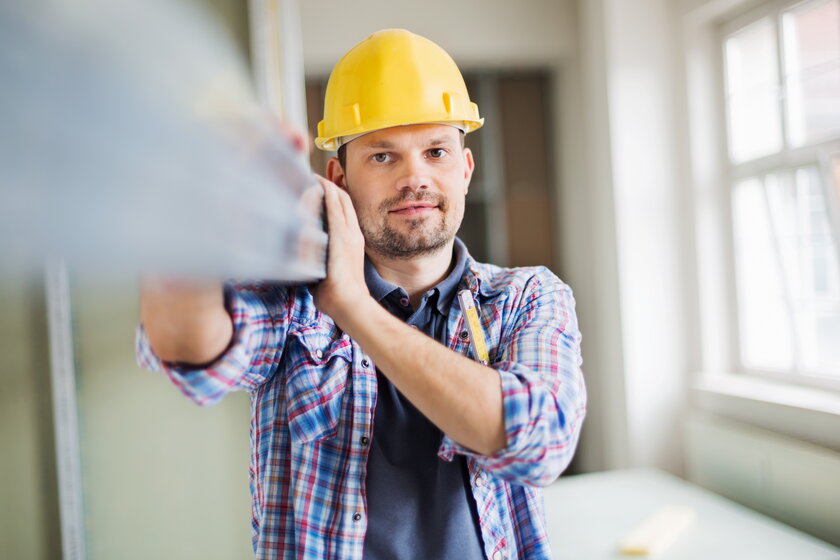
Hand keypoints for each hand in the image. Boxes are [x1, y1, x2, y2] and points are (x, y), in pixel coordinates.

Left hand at [310, 175, 370, 323]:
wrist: (349, 302)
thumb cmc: (338, 294)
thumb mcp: (331, 271)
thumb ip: (320, 260)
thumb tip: (304, 259)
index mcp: (353, 241)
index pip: (346, 211)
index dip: (334, 196)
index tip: (320, 187)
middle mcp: (353, 234)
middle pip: (344, 201)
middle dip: (330, 186)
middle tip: (312, 177)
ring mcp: (348, 234)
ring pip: (340, 201)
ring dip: (326, 186)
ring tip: (311, 176)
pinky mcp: (340, 236)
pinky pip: (335, 208)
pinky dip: (326, 193)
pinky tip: (316, 184)